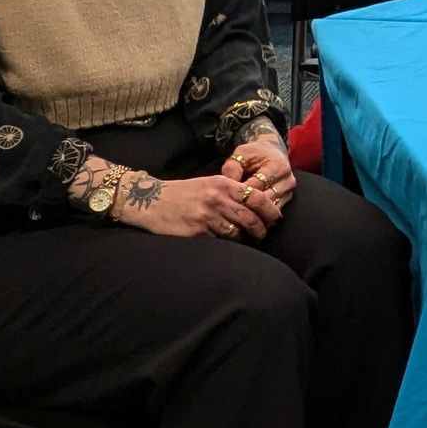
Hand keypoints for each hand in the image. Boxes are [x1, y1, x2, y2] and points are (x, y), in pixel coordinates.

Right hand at [125, 173, 272, 240]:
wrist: (151, 201)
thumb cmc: (182, 193)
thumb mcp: (208, 183)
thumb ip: (230, 191)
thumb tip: (257, 204)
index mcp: (222, 184)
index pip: (256, 196)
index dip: (270, 209)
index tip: (275, 218)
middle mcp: (216, 199)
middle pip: (251, 218)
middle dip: (261, 229)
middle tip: (263, 233)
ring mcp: (206, 216)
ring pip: (237, 233)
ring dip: (244, 238)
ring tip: (245, 239)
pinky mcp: (197, 232)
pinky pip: (220, 242)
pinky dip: (226, 243)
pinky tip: (225, 242)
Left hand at [222, 137, 294, 225]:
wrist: (273, 152)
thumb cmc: (255, 153)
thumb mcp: (241, 154)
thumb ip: (233, 167)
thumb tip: (228, 183)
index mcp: (278, 166)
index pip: (258, 185)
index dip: (242, 191)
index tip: (227, 195)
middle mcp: (287, 180)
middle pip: (266, 199)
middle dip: (247, 204)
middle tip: (230, 208)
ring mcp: (288, 192)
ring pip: (270, 209)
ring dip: (254, 212)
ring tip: (238, 213)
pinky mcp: (287, 200)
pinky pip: (272, 212)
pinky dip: (260, 214)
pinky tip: (248, 214)